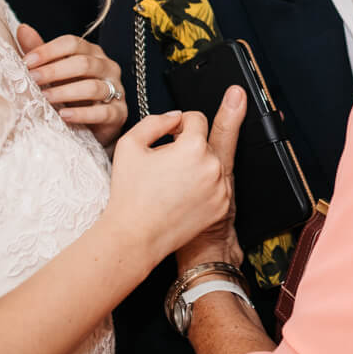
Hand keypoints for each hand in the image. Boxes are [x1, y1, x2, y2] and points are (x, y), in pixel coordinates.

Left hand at [21, 25, 127, 146]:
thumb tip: (22, 29)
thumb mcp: (54, 73)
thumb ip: (40, 52)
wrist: (92, 126)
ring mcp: (117, 90)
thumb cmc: (71, 94)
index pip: (72, 43)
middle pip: (83, 63)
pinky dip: (82, 114)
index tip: (27, 62)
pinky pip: (103, 112)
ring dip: (66, 92)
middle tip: (33, 79)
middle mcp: (107, 67)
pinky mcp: (119, 113)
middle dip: (54, 71)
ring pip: (93, 87)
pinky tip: (64, 116)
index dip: (49, 51)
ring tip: (45, 98)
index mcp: (92, 52)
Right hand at [105, 90, 246, 265]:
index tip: (170, 134)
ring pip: (212, 163)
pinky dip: (203, 185)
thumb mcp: (130, 144)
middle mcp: (214, 166)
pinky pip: (216, 184)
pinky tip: (181, 195)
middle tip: (165, 163)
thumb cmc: (131, 194)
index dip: (179, 124)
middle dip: (187, 146)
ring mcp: (222, 188)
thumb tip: (175, 117)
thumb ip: (156, 121)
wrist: (137, 236)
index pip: (196, 119)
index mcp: (194, 147)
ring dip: (196, 165)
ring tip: (171, 182)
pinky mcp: (222, 206)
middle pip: (205, 141)